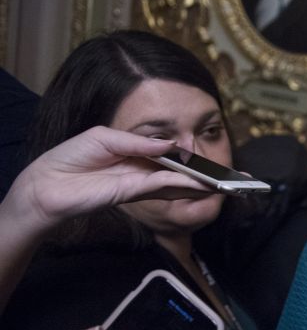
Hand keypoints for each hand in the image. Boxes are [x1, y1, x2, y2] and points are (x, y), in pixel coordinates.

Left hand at [7, 126, 210, 229]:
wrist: (47, 184)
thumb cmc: (70, 157)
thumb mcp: (105, 137)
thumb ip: (139, 142)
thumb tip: (170, 144)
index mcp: (137, 154)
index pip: (172, 156)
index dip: (193, 158)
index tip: (216, 162)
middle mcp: (143, 170)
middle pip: (182, 172)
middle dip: (208, 175)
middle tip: (236, 180)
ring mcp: (140, 182)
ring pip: (179, 181)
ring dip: (203, 182)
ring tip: (227, 183)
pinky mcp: (134, 192)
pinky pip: (164, 185)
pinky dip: (183, 183)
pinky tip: (200, 182)